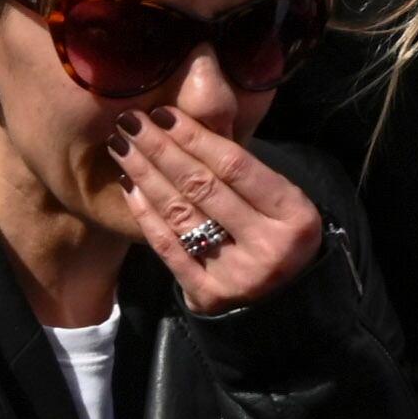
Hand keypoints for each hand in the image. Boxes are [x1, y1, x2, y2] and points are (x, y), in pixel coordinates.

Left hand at [112, 110, 323, 315]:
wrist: (289, 305)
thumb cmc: (283, 238)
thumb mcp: (283, 204)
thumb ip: (246, 174)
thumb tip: (190, 128)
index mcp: (294, 215)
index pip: (235, 166)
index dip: (195, 137)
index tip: (163, 113)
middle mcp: (267, 245)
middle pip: (203, 187)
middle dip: (161, 149)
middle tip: (131, 122)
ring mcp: (236, 274)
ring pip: (181, 214)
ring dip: (146, 175)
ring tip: (123, 147)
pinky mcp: (208, 296)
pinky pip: (169, 248)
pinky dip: (147, 215)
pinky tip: (130, 187)